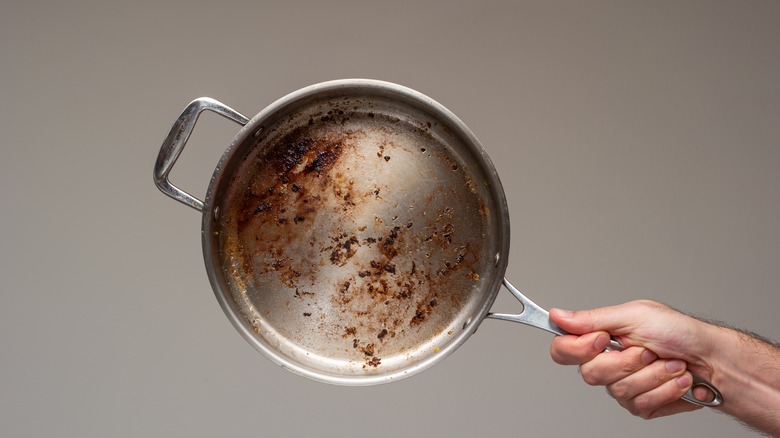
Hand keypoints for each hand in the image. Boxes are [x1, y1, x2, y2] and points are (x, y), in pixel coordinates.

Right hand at [549, 300, 715, 418]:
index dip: (578, 348)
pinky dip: (665, 389)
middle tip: (649, 350)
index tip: (604, 339)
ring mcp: (622, 387)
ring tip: (672, 364)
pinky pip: (641, 405)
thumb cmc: (679, 332)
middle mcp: (606, 364)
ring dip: (654, 375)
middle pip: (590, 374)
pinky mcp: (641, 406)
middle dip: (628, 362)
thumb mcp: (634, 315)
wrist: (713, 360)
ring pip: (620, 391)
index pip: (562, 350)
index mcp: (599, 338)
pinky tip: (678, 380)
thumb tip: (557, 315)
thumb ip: (592, 319)